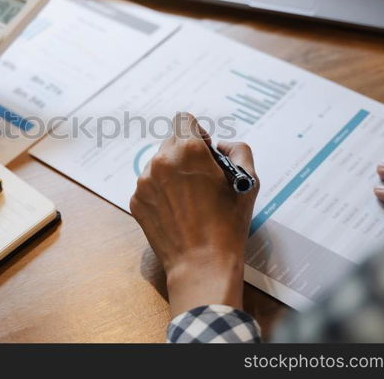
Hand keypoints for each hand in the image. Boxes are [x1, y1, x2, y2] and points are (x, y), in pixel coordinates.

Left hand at [129, 113, 258, 315]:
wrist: (201, 263)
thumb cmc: (227, 224)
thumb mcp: (247, 182)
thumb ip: (238, 150)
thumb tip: (221, 145)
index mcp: (188, 150)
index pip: (184, 120)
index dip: (198, 134)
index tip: (205, 152)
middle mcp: (161, 160)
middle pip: (171, 142)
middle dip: (186, 155)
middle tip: (202, 180)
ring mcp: (145, 181)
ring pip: (158, 164)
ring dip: (172, 174)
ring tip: (191, 200)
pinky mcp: (136, 200)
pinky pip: (149, 186)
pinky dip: (161, 193)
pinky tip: (178, 212)